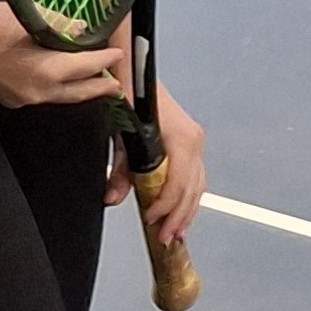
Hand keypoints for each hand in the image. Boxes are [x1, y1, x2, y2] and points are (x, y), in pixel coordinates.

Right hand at [0, 0, 126, 109]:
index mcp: (47, 71)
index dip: (105, 61)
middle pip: (78, 93)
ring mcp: (20, 99)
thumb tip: (80, 28)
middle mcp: (37, 92)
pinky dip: (54, 90)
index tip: (118, 55)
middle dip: (99, 88)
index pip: (87, 67)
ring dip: (76, 90)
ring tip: (92, 84)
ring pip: (58, 98)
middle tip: (116, 86)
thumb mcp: (30, 17)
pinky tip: (57, 82)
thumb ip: (60, 25)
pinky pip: (38, 96)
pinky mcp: (6, 99)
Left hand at [109, 85, 207, 248]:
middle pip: (191, 189)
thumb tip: (112, 198)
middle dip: (178, 217)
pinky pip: (195, 178)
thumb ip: (118, 170)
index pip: (177, 183)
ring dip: (186, 212)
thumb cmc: (130, 96)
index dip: (165, 207)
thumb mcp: (119, 134)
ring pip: (197, 186)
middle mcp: (194, 141)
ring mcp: (195, 142)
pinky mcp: (191, 143)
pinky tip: (181, 213)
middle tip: (164, 238)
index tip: (151, 222)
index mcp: (181, 138)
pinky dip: (188, 198)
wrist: (136, 71)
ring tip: (175, 233)